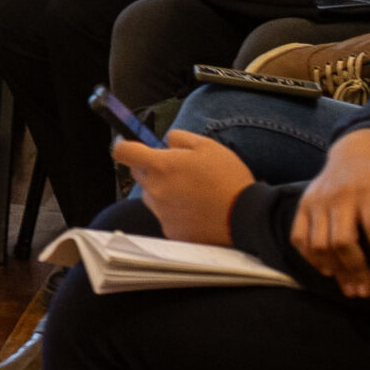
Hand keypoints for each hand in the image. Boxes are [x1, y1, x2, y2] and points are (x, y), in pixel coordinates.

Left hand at [111, 129, 253, 246]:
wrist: (246, 217)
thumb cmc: (227, 178)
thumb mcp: (207, 146)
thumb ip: (179, 138)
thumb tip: (165, 141)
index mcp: (160, 166)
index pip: (123, 152)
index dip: (125, 147)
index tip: (133, 147)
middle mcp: (154, 190)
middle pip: (139, 175)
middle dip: (152, 169)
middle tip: (179, 171)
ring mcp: (161, 213)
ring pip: (151, 196)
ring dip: (162, 191)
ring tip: (192, 193)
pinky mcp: (170, 232)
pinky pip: (165, 216)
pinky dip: (175, 212)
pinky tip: (197, 210)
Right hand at [291, 128, 369, 295]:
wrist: (352, 152)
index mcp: (367, 192)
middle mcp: (340, 197)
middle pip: (343, 240)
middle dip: (355, 269)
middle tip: (365, 291)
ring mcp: (318, 201)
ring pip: (319, 242)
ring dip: (333, 269)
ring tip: (349, 288)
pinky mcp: (303, 205)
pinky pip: (298, 236)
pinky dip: (309, 256)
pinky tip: (326, 270)